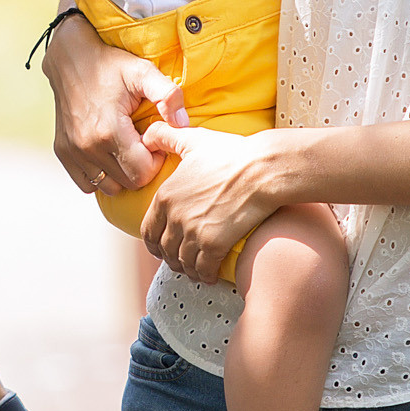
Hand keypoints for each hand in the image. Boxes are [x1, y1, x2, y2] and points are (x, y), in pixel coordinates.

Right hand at [41, 14, 187, 197]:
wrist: (70, 57)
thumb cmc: (110, 64)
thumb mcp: (143, 72)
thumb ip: (168, 95)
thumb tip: (183, 125)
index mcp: (109, 131)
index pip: (143, 173)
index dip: (155, 159)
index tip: (153, 138)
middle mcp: (88, 147)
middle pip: (128, 182)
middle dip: (141, 167)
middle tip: (141, 142)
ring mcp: (73, 152)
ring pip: (108, 187)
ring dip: (121, 173)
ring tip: (125, 148)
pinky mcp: (63, 152)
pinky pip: (87, 183)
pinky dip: (100, 175)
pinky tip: (107, 153)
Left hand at [140, 122, 276, 282]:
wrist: (262, 170)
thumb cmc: (232, 153)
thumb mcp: (193, 140)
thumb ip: (166, 137)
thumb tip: (146, 134)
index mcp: (165, 196)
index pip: (148, 230)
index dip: (153, 243)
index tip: (161, 247)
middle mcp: (174, 217)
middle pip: (164, 250)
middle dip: (170, 258)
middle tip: (179, 262)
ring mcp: (193, 232)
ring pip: (182, 262)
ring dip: (188, 269)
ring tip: (195, 270)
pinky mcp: (214, 244)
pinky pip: (203, 269)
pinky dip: (205, 275)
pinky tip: (210, 275)